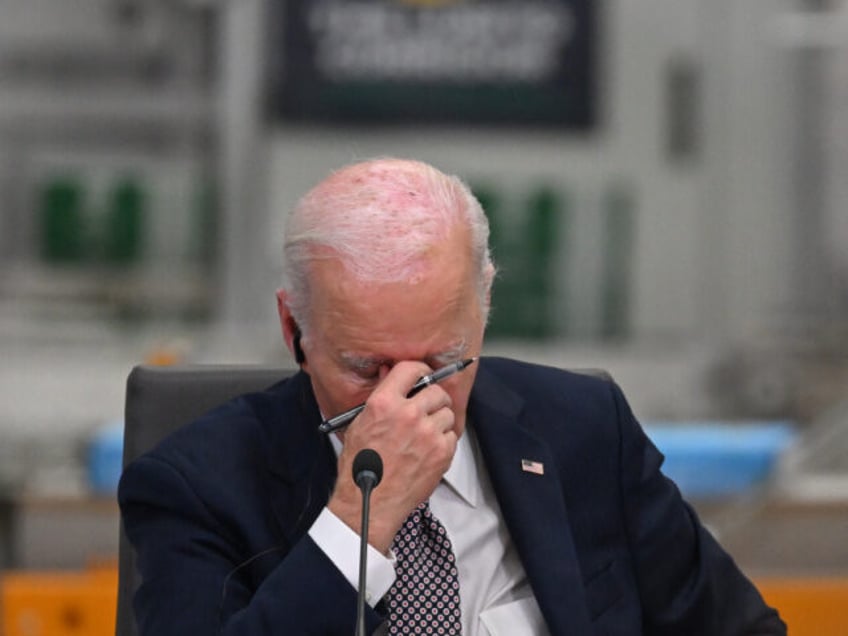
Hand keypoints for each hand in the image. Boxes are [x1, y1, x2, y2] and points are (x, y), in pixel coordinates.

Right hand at [327, 361, 457, 551]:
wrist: (369, 502)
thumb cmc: (361, 467)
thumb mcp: (360, 424)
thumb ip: (380, 397)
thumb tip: (389, 374)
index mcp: (384, 403)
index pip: (411, 369)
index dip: (421, 371)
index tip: (424, 376)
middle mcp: (408, 414)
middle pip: (436, 391)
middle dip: (434, 399)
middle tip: (428, 409)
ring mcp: (427, 433)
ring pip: (448, 413)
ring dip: (440, 421)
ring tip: (425, 435)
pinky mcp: (441, 452)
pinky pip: (452, 436)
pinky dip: (444, 441)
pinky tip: (428, 450)